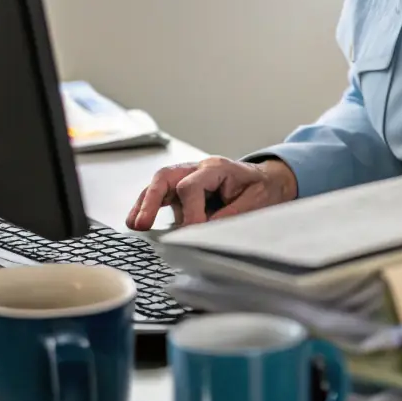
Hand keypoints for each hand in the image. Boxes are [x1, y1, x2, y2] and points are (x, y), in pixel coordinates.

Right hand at [125, 156, 297, 230]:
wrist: (268, 180)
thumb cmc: (262, 189)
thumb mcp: (254, 203)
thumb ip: (229, 216)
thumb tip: (204, 231)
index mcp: (216, 168)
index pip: (190, 186)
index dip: (189, 211)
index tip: (192, 232)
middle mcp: (198, 169)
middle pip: (166, 177)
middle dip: (151, 200)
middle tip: (142, 223)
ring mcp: (188, 177)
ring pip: (158, 185)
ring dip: (144, 204)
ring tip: (133, 223)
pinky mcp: (183, 189)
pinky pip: (161, 194)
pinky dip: (148, 206)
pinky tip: (137, 220)